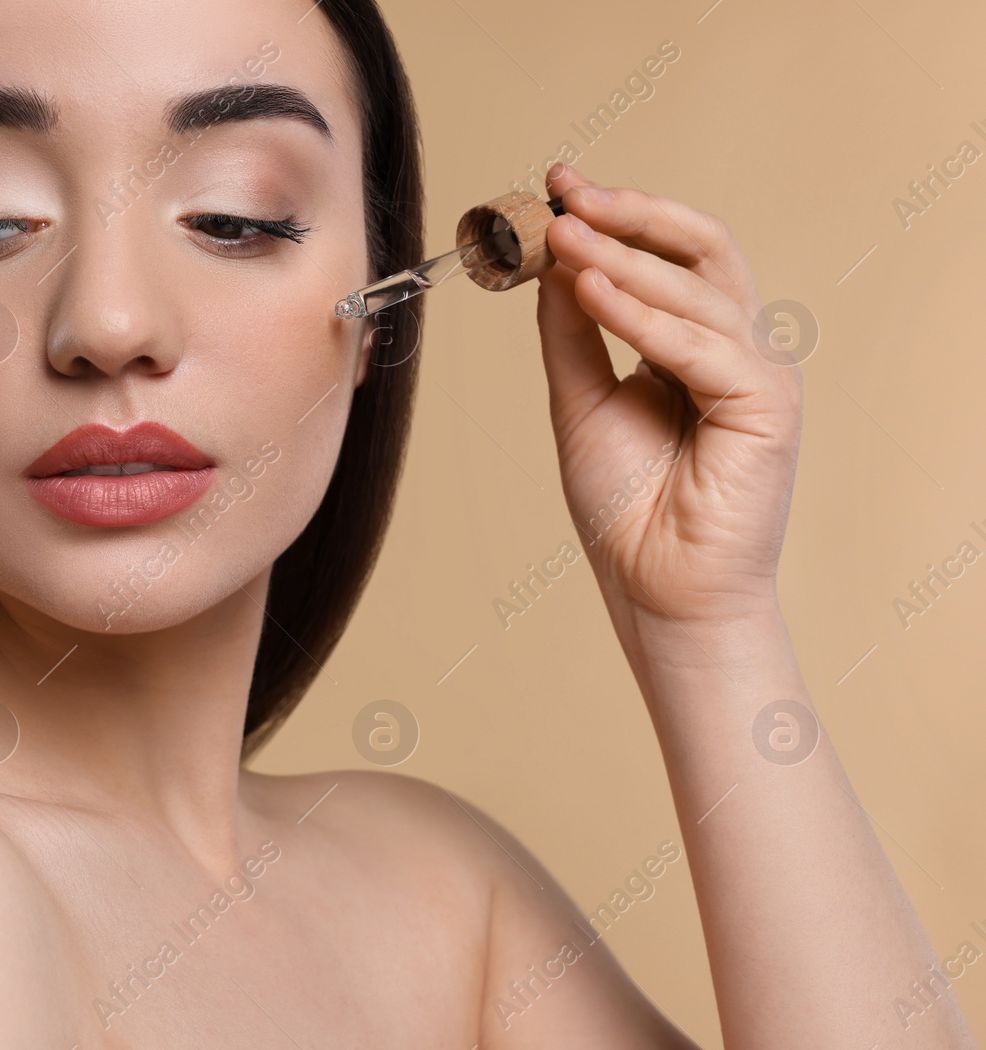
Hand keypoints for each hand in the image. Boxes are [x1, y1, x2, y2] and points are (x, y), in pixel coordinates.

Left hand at [535, 164, 803, 627]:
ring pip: (695, 290)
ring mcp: (758, 374)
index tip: (557, 186)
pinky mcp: (768, 406)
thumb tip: (553, 258)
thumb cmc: (626, 510)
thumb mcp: (580, 401)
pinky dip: (640, 316)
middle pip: (698, 251)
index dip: (617, 217)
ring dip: (620, 258)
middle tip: (566, 192)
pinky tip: (588, 289)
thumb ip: (571, 331)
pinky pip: (700, 346)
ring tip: (559, 238)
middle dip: (630, 215)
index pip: (667, 258)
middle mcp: (735, 349)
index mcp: (695, 345)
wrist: (658, 592)